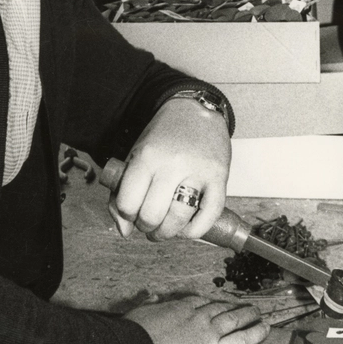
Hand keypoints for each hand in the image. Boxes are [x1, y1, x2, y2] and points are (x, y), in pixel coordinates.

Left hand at [108, 98, 230, 240]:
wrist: (196, 110)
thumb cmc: (164, 136)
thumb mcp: (135, 156)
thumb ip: (122, 193)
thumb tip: (125, 231)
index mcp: (147, 156)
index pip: (128, 203)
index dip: (126, 215)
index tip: (132, 213)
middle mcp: (173, 164)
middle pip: (152, 215)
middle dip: (147, 227)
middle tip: (149, 222)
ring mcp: (198, 171)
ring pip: (179, 218)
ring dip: (168, 233)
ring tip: (165, 228)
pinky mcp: (220, 177)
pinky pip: (209, 215)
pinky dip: (196, 230)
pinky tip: (186, 228)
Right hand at [125, 295, 268, 343]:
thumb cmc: (133, 339)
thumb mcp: (139, 314)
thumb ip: (149, 305)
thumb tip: (151, 296)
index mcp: (178, 307)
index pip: (200, 302)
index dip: (210, 304)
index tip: (215, 305)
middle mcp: (196, 316)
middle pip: (220, 308)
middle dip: (233, 306)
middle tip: (244, 307)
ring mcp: (207, 332)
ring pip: (234, 319)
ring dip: (248, 315)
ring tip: (258, 314)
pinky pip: (241, 340)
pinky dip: (255, 333)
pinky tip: (265, 329)